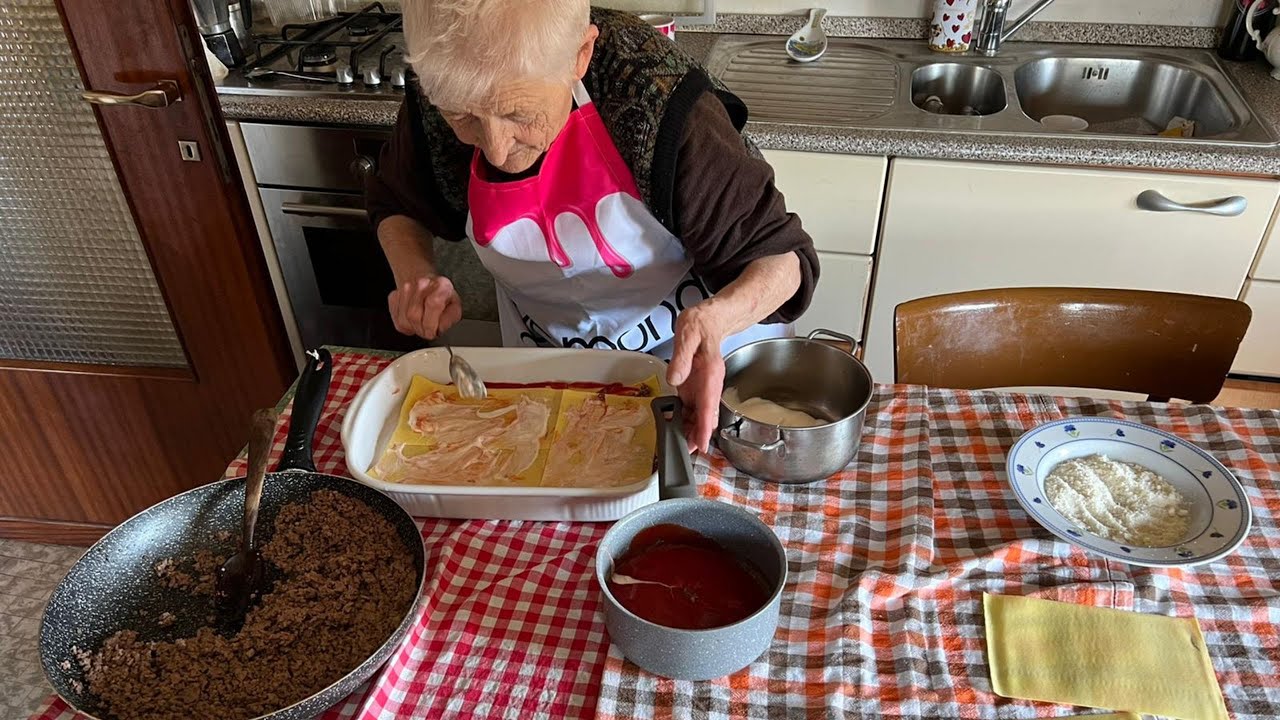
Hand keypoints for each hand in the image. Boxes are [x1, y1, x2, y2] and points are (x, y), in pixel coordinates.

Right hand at [388, 275, 462, 339]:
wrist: (428, 285)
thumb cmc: (442, 298)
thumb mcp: (455, 307)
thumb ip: (451, 317)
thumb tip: (441, 326)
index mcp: (441, 285)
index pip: (433, 304)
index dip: (432, 323)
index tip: (434, 330)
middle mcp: (422, 283)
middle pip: (414, 315)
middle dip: (421, 328)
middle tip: (428, 329)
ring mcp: (405, 288)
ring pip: (404, 319)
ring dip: (413, 327)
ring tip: (422, 323)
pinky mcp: (393, 297)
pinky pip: (396, 319)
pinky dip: (405, 324)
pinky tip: (413, 319)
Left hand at [667, 306, 726, 453]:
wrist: (708, 319)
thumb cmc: (700, 325)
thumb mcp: (688, 335)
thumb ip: (682, 357)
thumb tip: (675, 378)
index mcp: (710, 374)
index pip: (709, 406)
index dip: (704, 427)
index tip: (702, 445)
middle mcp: (709, 384)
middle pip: (705, 416)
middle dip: (696, 435)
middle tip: (684, 451)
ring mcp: (702, 387)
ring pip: (698, 415)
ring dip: (690, 430)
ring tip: (678, 445)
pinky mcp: (694, 386)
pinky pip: (690, 407)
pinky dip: (684, 419)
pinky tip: (675, 428)